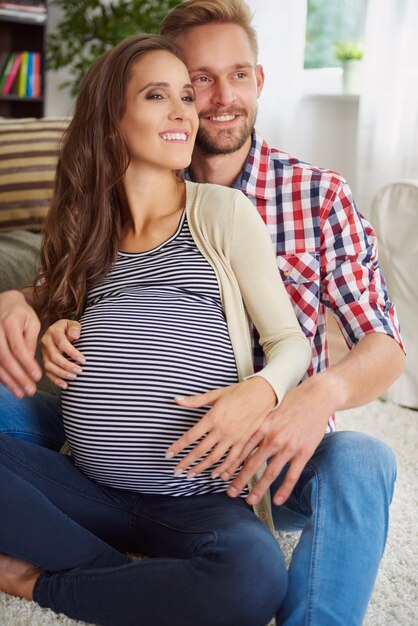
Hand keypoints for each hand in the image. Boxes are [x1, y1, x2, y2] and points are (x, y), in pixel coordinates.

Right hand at [0, 290, 41, 397]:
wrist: (4, 304)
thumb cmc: (22, 314)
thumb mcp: (32, 323)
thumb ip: (31, 341)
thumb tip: (30, 362)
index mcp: (9, 323)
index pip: (18, 348)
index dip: (27, 364)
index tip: (38, 377)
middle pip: (5, 358)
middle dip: (18, 377)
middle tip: (30, 391)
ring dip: (9, 381)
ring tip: (21, 394)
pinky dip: (1, 377)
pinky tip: (11, 386)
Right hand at [41, 319, 83, 388]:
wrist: (60, 330)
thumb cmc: (69, 328)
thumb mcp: (73, 324)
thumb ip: (75, 328)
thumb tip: (74, 336)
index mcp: (53, 331)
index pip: (62, 343)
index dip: (72, 353)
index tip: (83, 360)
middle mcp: (46, 342)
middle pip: (54, 356)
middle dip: (67, 365)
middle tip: (80, 371)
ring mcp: (43, 352)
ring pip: (49, 365)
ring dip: (62, 373)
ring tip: (74, 377)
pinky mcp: (44, 360)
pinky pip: (47, 372)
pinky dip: (56, 380)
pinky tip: (65, 385)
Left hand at [165, 377, 276, 477]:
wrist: (264, 393)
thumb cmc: (240, 391)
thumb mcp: (216, 393)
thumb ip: (195, 400)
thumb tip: (177, 399)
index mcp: (213, 417)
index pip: (190, 437)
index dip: (178, 447)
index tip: (169, 454)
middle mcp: (222, 430)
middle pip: (200, 451)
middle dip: (186, 462)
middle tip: (176, 470)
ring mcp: (234, 438)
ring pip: (214, 458)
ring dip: (201, 468)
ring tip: (191, 474)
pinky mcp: (245, 442)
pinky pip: (232, 460)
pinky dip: (223, 469)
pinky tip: (216, 474)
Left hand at [223, 374, 333, 505]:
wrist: (317, 396)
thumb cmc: (292, 402)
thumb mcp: (271, 411)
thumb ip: (261, 428)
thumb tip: (247, 441)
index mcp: (263, 427)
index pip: (243, 450)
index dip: (232, 464)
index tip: (223, 475)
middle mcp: (273, 438)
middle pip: (252, 465)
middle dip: (239, 481)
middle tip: (230, 493)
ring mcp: (289, 447)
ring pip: (270, 473)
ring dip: (259, 489)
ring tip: (250, 500)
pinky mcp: (304, 452)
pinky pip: (292, 476)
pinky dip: (284, 490)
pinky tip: (277, 501)